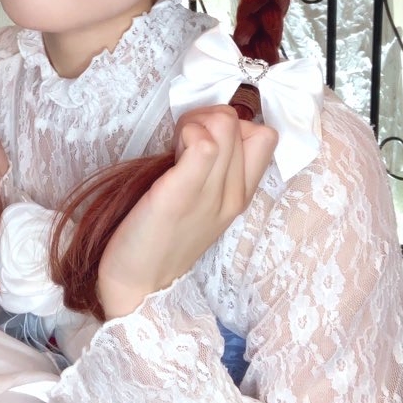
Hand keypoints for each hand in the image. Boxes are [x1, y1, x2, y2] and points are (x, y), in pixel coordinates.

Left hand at [97, 106, 276, 319]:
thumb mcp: (203, 201)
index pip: (265, 136)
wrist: (137, 284)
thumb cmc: (164, 234)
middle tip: (182, 142)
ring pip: (224, 124)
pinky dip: (188, 136)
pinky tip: (171, 155)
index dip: (235, 125)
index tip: (205, 139)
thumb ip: (215, 168)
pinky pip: (203, 146)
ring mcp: (210, 196)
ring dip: (195, 123)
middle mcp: (233, 195)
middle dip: (208, 118)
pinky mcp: (180, 196)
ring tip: (175, 148)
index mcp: (241, 195)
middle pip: (240, 123)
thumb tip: (210, 126)